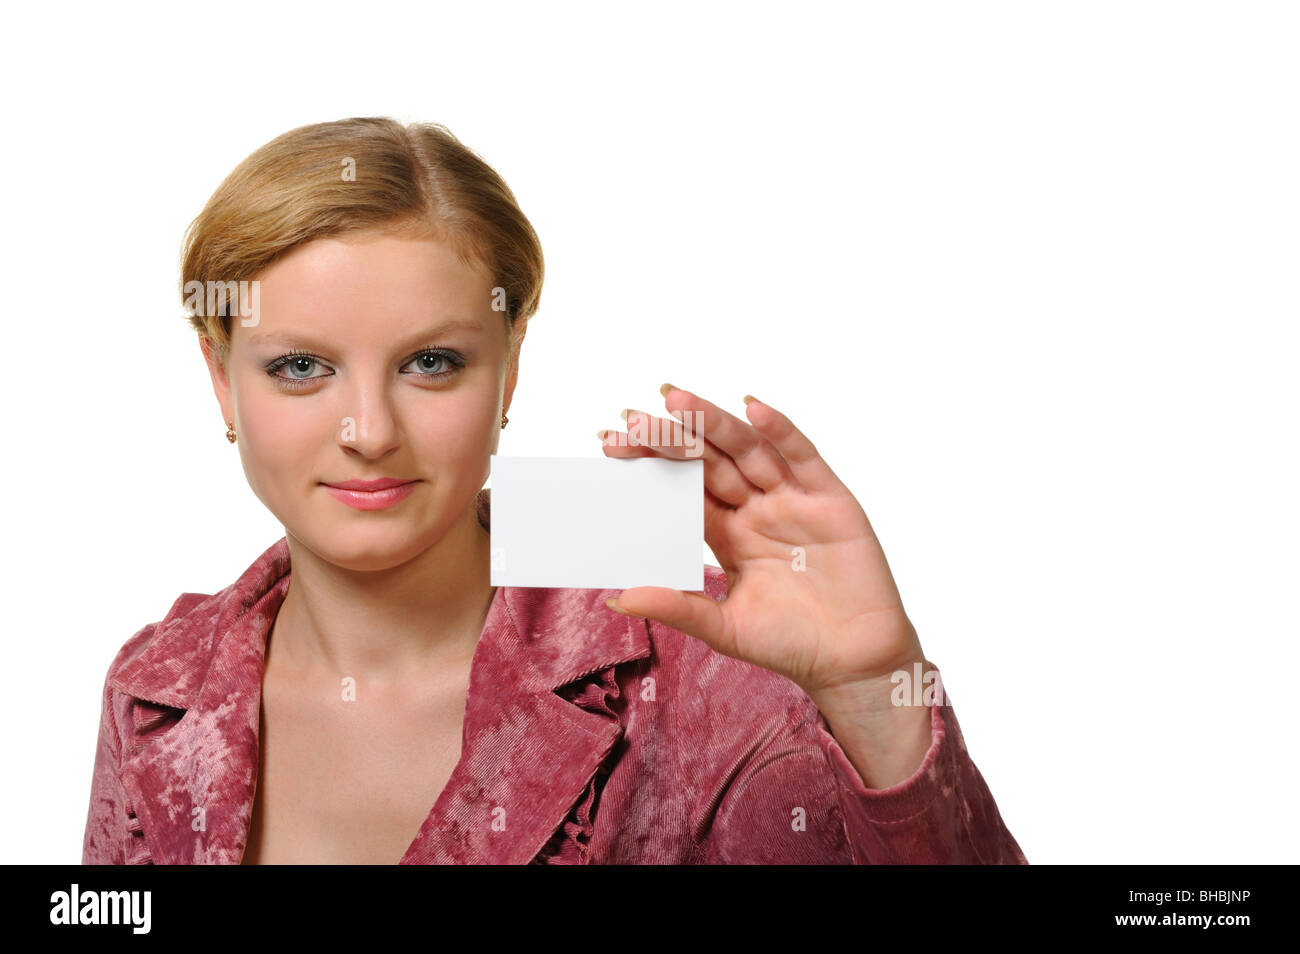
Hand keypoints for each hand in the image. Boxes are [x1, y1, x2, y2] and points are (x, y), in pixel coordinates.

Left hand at [599, 383, 925, 699]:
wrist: (853, 661)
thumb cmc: (791, 643)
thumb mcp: (724, 628)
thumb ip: (677, 607)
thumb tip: (617, 598)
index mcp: (728, 533)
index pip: (683, 488)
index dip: (651, 465)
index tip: (611, 445)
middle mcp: (756, 509)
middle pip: (709, 462)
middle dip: (673, 439)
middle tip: (633, 419)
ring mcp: (792, 499)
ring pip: (748, 450)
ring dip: (714, 422)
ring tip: (677, 401)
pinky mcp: (829, 498)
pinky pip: (802, 456)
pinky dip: (780, 430)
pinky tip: (753, 408)